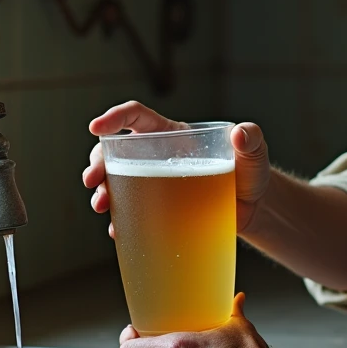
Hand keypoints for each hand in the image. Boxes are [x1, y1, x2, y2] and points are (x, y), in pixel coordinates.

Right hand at [81, 101, 272, 237]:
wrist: (253, 212)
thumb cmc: (251, 175)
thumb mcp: (254, 154)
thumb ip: (251, 139)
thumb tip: (241, 133)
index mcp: (173, 133)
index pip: (137, 117)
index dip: (114, 117)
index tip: (95, 126)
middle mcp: (157, 156)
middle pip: (115, 151)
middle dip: (97, 162)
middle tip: (92, 180)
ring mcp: (154, 184)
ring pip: (116, 182)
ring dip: (102, 192)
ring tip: (102, 206)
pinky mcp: (157, 210)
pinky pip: (130, 214)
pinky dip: (119, 221)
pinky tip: (117, 230)